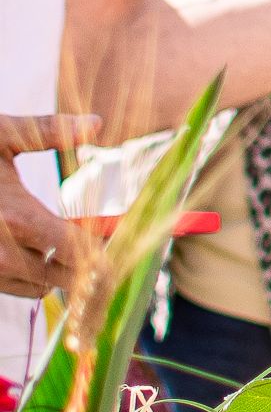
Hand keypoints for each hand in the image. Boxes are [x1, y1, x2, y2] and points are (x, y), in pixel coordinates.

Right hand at [0, 114, 98, 300]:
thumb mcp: (1, 135)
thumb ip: (49, 132)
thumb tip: (97, 123)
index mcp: (18, 218)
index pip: (78, 252)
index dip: (102, 253)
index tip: (117, 246)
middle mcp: (2, 253)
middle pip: (64, 278)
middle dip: (84, 267)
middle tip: (99, 252)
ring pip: (39, 287)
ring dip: (54, 271)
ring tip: (57, 246)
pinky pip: (14, 288)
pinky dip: (28, 276)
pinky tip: (30, 251)